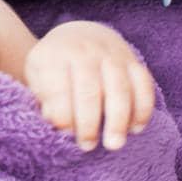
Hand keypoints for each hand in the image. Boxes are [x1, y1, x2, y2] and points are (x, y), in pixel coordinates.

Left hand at [24, 21, 155, 151]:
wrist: (78, 35)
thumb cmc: (54, 64)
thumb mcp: (37, 74)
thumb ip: (43, 97)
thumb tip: (56, 122)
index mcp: (55, 55)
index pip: (58, 89)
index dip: (62, 115)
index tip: (64, 134)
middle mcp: (84, 51)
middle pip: (89, 90)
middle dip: (88, 122)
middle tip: (87, 146)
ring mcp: (111, 54)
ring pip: (120, 88)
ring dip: (118, 120)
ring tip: (114, 144)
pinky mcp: (133, 60)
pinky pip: (143, 84)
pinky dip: (142, 108)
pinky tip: (135, 128)